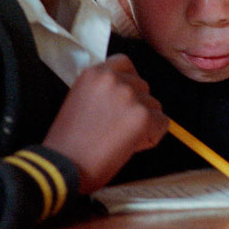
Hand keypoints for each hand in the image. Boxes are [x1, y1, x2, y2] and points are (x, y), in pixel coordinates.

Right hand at [43, 54, 168, 193]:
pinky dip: (152, 136)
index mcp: (95, 72)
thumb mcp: (81, 99)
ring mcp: (129, 95)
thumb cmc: (69, 141)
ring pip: (154, 105)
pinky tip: (130, 146)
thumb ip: (104, 90)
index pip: (124, 63)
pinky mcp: (143, 115)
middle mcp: (113, 78)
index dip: (128, 82)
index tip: (123, 99)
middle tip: (118, 128)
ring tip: (120, 139)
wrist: (65, 165)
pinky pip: (162, 123)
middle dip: (136, 105)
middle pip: (142, 86)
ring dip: (144, 122)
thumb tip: (132, 96)